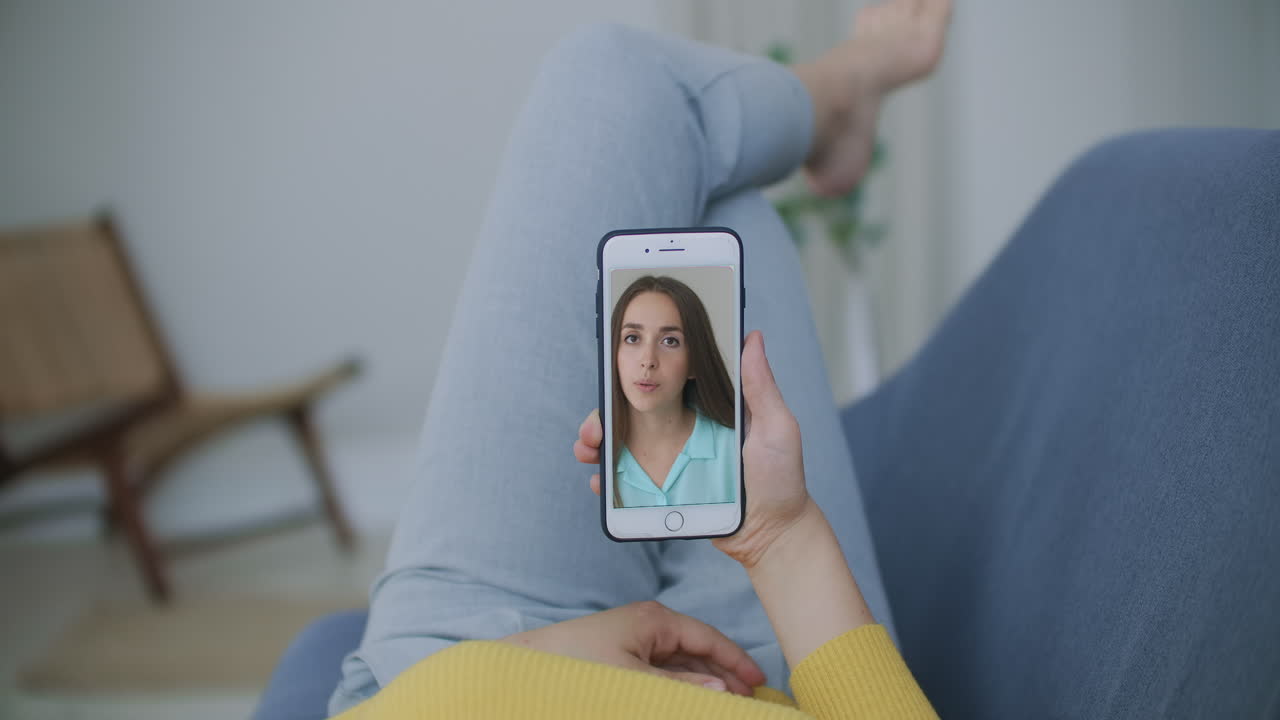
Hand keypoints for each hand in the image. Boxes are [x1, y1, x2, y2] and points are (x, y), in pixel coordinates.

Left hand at [499, 601, 764, 694]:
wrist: (527, 670)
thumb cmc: (578, 667)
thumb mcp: (636, 680)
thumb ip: (681, 686)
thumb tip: (722, 691)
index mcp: (655, 620)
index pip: (708, 638)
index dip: (736, 661)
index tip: (759, 683)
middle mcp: (648, 626)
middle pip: (698, 651)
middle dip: (724, 675)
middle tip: (749, 701)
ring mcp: (634, 642)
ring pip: (681, 665)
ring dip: (703, 683)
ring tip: (726, 705)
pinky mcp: (621, 659)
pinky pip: (662, 673)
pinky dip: (680, 686)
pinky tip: (691, 701)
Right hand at [575, 330, 816, 568]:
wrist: (774, 536)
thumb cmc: (781, 480)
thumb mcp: (776, 427)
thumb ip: (761, 386)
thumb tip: (752, 337)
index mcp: (706, 409)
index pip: (663, 386)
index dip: (633, 380)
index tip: (611, 377)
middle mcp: (684, 432)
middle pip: (634, 416)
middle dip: (604, 416)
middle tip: (594, 428)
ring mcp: (672, 462)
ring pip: (623, 447)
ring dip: (598, 445)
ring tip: (588, 450)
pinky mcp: (666, 492)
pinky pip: (628, 485)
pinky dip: (608, 482)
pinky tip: (600, 482)